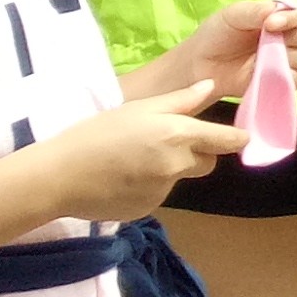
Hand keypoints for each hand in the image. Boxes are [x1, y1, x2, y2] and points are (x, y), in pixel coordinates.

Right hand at [32, 79, 247, 223]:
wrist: (59, 176)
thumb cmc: (97, 133)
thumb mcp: (138, 107)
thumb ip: (180, 100)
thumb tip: (211, 87)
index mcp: (179, 136)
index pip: (229, 142)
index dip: (236, 138)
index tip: (237, 136)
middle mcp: (178, 166)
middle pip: (207, 162)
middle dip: (198, 153)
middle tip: (167, 142)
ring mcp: (163, 191)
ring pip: (181, 177)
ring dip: (170, 169)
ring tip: (135, 159)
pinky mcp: (147, 209)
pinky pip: (158, 194)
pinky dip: (149, 186)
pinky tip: (123, 178)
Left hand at [141, 0, 296, 101]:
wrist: (200, 66)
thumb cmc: (217, 34)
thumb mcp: (232, 15)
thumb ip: (255, 10)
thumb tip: (276, 12)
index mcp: (286, 13)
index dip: (296, 17)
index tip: (270, 24)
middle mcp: (295, 34)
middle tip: (271, 41)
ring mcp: (293, 59)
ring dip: (290, 57)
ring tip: (262, 57)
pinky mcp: (285, 81)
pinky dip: (283, 76)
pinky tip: (262, 72)